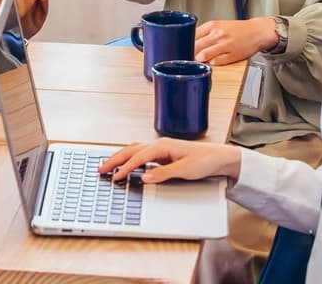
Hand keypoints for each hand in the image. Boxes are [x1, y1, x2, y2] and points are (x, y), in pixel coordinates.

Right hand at [97, 139, 240, 183]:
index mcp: (163, 146)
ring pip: (135, 150)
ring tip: (109, 166)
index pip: (138, 157)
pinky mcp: (165, 154)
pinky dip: (131, 158)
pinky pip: (142, 154)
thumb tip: (143, 177)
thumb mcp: (185, 170)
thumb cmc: (206, 161)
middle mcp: (160, 145)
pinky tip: (128, 165)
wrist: (221, 158)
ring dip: (121, 157)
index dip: (125, 168)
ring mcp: (162, 149)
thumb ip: (163, 173)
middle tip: (101, 169)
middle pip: (131, 150)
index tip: (115, 177)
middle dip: (115, 159)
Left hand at [194, 19, 276, 64]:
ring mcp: (225, 45)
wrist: (257, 32)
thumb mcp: (219, 25)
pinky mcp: (232, 55)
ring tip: (200, 60)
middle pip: (195, 46)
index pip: (192, 35)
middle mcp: (218, 34)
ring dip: (199, 60)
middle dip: (191, 53)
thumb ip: (205, 33)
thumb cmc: (237, 29)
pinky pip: (216, 62)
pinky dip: (212, 63)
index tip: (184, 48)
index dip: (186, 44)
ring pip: (204, 55)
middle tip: (189, 57)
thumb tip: (190, 43)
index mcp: (212, 25)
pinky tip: (213, 61)